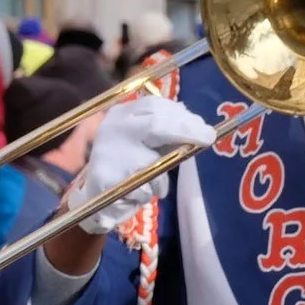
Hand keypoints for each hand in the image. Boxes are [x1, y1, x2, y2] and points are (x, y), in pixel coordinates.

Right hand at [68, 96, 214, 234]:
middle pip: (156, 125)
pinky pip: (144, 187)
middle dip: (186, 131)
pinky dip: (149, 194)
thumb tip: (197, 125)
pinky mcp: (106, 179)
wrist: (95, 198)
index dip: (182, 115)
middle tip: (208, 138)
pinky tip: (136, 194)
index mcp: (122, 114)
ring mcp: (108, 152)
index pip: (154, 105)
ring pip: (152, 162)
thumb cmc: (127, 167)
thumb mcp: (146, 143)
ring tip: (154, 185)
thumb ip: (166, 133)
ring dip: (162, 178)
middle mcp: (113, 128)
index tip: (203, 126)